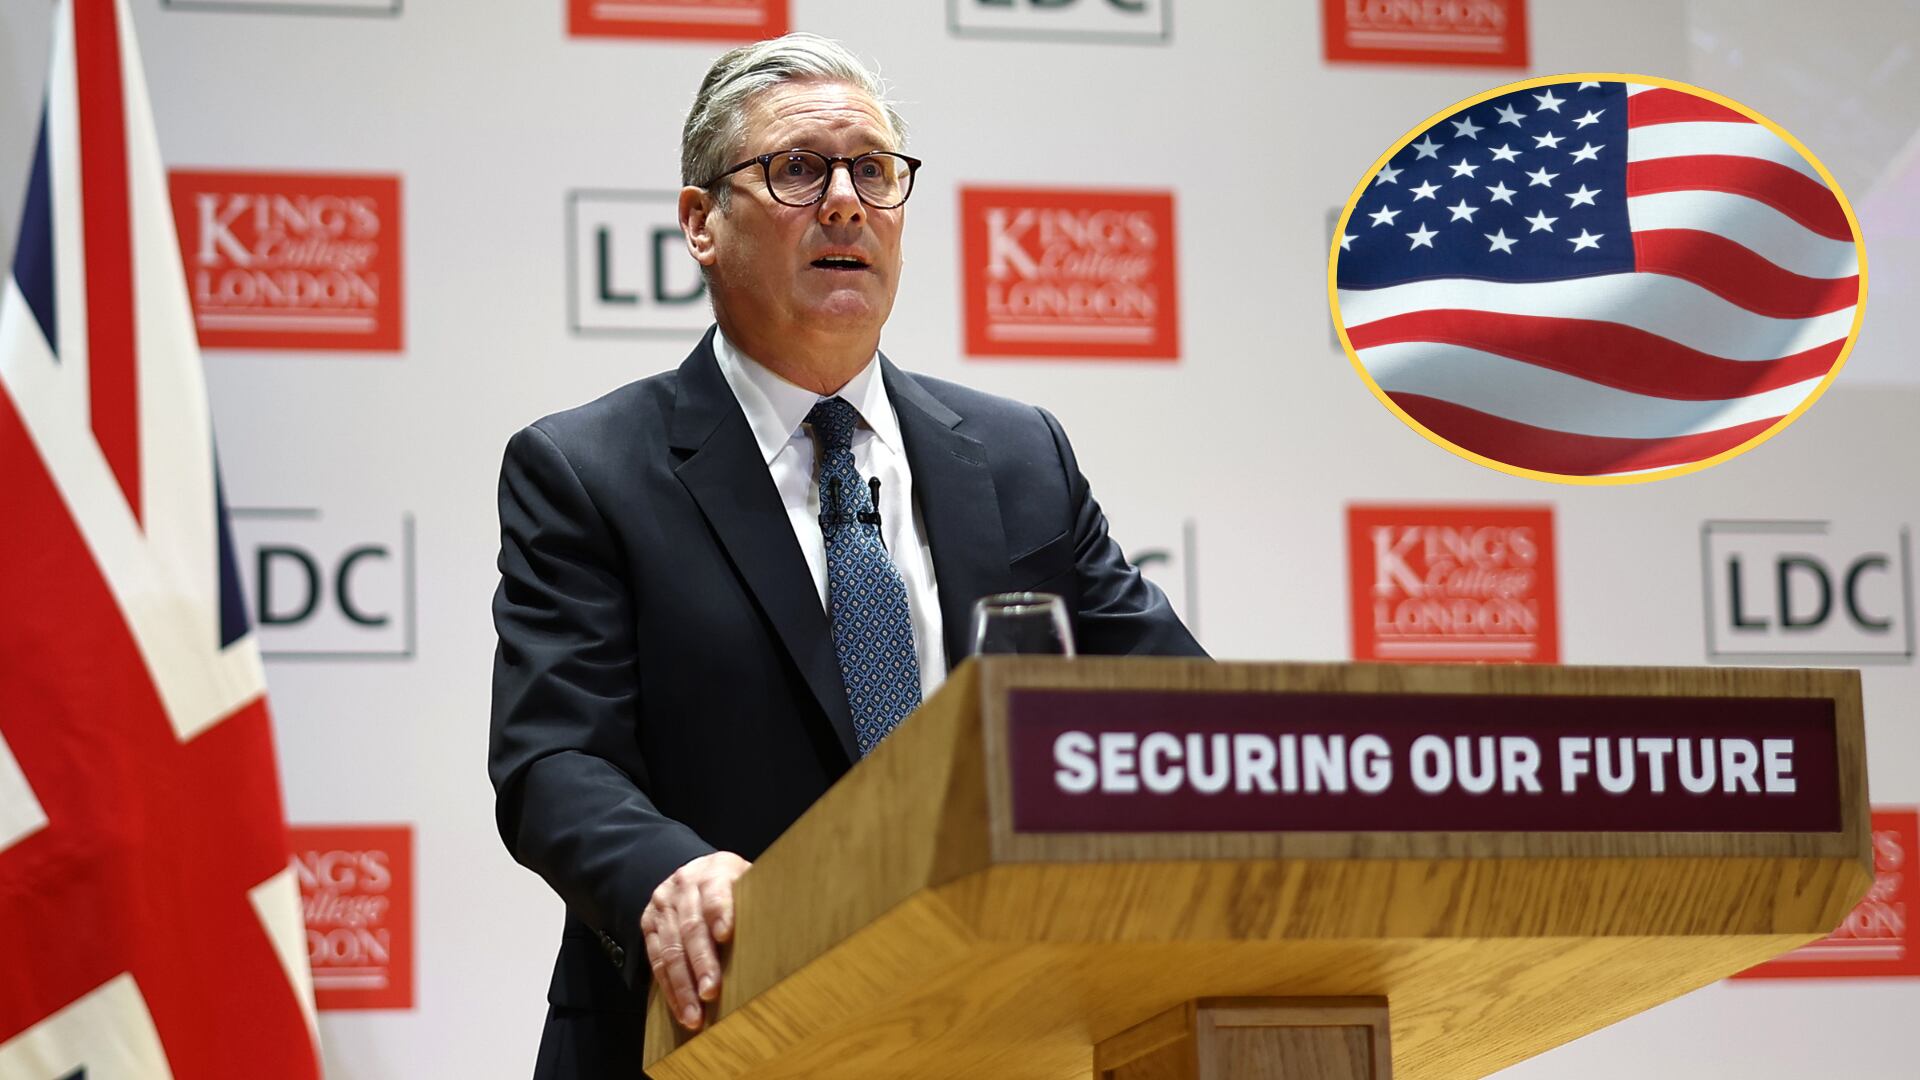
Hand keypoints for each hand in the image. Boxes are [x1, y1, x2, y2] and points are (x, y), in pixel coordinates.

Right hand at [641, 850, 750, 1030]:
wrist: (693, 872)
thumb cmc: (732, 886)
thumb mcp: (748, 881)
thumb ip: (760, 900)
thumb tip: (791, 928)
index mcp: (715, 871)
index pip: (716, 890)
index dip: (720, 912)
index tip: (725, 935)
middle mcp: (684, 885)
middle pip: (691, 926)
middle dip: (701, 962)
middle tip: (711, 991)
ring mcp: (663, 905)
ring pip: (670, 949)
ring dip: (683, 985)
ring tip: (695, 1015)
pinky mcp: (649, 924)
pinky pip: (656, 960)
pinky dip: (670, 988)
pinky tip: (681, 1009)